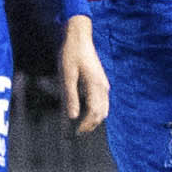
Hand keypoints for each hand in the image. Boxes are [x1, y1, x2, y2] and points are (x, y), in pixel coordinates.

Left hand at [58, 14, 108, 133]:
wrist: (79, 37)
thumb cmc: (71, 54)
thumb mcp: (67, 75)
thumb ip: (70, 96)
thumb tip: (72, 116)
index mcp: (95, 86)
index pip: (93, 113)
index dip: (85, 125)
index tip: (74, 133)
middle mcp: (103, 87)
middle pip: (101, 113)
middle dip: (91, 125)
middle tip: (77, 133)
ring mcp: (104, 84)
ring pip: (104, 108)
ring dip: (95, 119)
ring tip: (82, 126)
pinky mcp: (101, 81)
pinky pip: (103, 101)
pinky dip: (97, 111)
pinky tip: (87, 112)